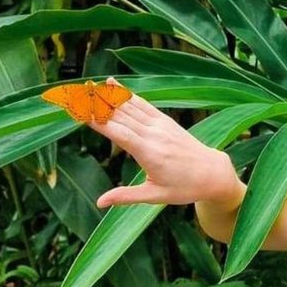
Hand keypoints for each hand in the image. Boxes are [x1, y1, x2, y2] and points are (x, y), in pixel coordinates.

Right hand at [86, 77, 240, 207]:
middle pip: (121, 117)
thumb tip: (100, 202)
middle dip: (97, 106)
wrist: (213, 172)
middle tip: (73, 95)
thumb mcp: (155, 196)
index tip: (80, 113)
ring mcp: (160, 125)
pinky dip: (126, 94)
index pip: (119, 134)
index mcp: (150, 154)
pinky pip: (142, 104)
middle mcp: (154, 135)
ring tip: (87, 86)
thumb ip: (126, 197)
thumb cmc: (184, 188)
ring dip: (108, 96)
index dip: (100, 123)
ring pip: (130, 107)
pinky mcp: (164, 121)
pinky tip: (112, 84)